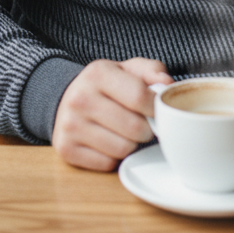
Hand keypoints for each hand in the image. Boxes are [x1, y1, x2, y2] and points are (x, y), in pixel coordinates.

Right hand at [51, 57, 172, 170]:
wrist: (68, 99)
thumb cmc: (107, 85)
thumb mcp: (127, 69)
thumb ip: (151, 71)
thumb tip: (168, 85)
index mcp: (97, 73)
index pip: (139, 96)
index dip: (156, 107)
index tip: (158, 110)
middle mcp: (80, 98)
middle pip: (134, 127)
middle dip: (146, 128)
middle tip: (142, 123)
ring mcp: (70, 125)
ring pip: (123, 149)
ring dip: (131, 144)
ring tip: (124, 132)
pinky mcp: (66, 149)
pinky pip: (107, 163)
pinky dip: (114, 157)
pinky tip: (109, 142)